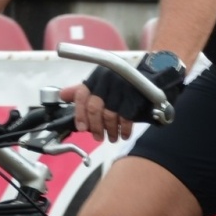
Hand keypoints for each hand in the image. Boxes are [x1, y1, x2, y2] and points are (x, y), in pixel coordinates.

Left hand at [60, 51, 185, 141]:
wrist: (152, 77)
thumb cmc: (121, 83)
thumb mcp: (101, 83)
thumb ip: (81, 90)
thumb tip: (62, 95)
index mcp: (97, 77)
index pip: (82, 95)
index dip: (79, 114)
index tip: (82, 128)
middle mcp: (108, 80)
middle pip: (95, 108)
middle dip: (95, 127)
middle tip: (97, 137)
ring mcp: (122, 89)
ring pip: (109, 116)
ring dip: (110, 131)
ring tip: (112, 138)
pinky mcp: (134, 97)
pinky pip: (125, 118)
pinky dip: (124, 129)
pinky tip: (123, 134)